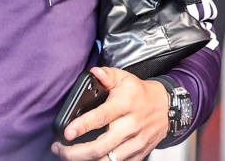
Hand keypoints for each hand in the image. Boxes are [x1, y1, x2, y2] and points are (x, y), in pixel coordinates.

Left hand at [51, 67, 170, 160]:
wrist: (166, 108)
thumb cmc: (140, 94)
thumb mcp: (124, 78)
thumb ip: (107, 75)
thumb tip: (94, 72)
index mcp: (124, 105)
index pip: (101, 117)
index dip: (82, 126)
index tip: (66, 132)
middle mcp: (130, 126)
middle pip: (100, 147)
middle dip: (75, 152)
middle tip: (59, 148)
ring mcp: (135, 143)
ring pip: (107, 160)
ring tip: (67, 155)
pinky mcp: (138, 154)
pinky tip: (87, 159)